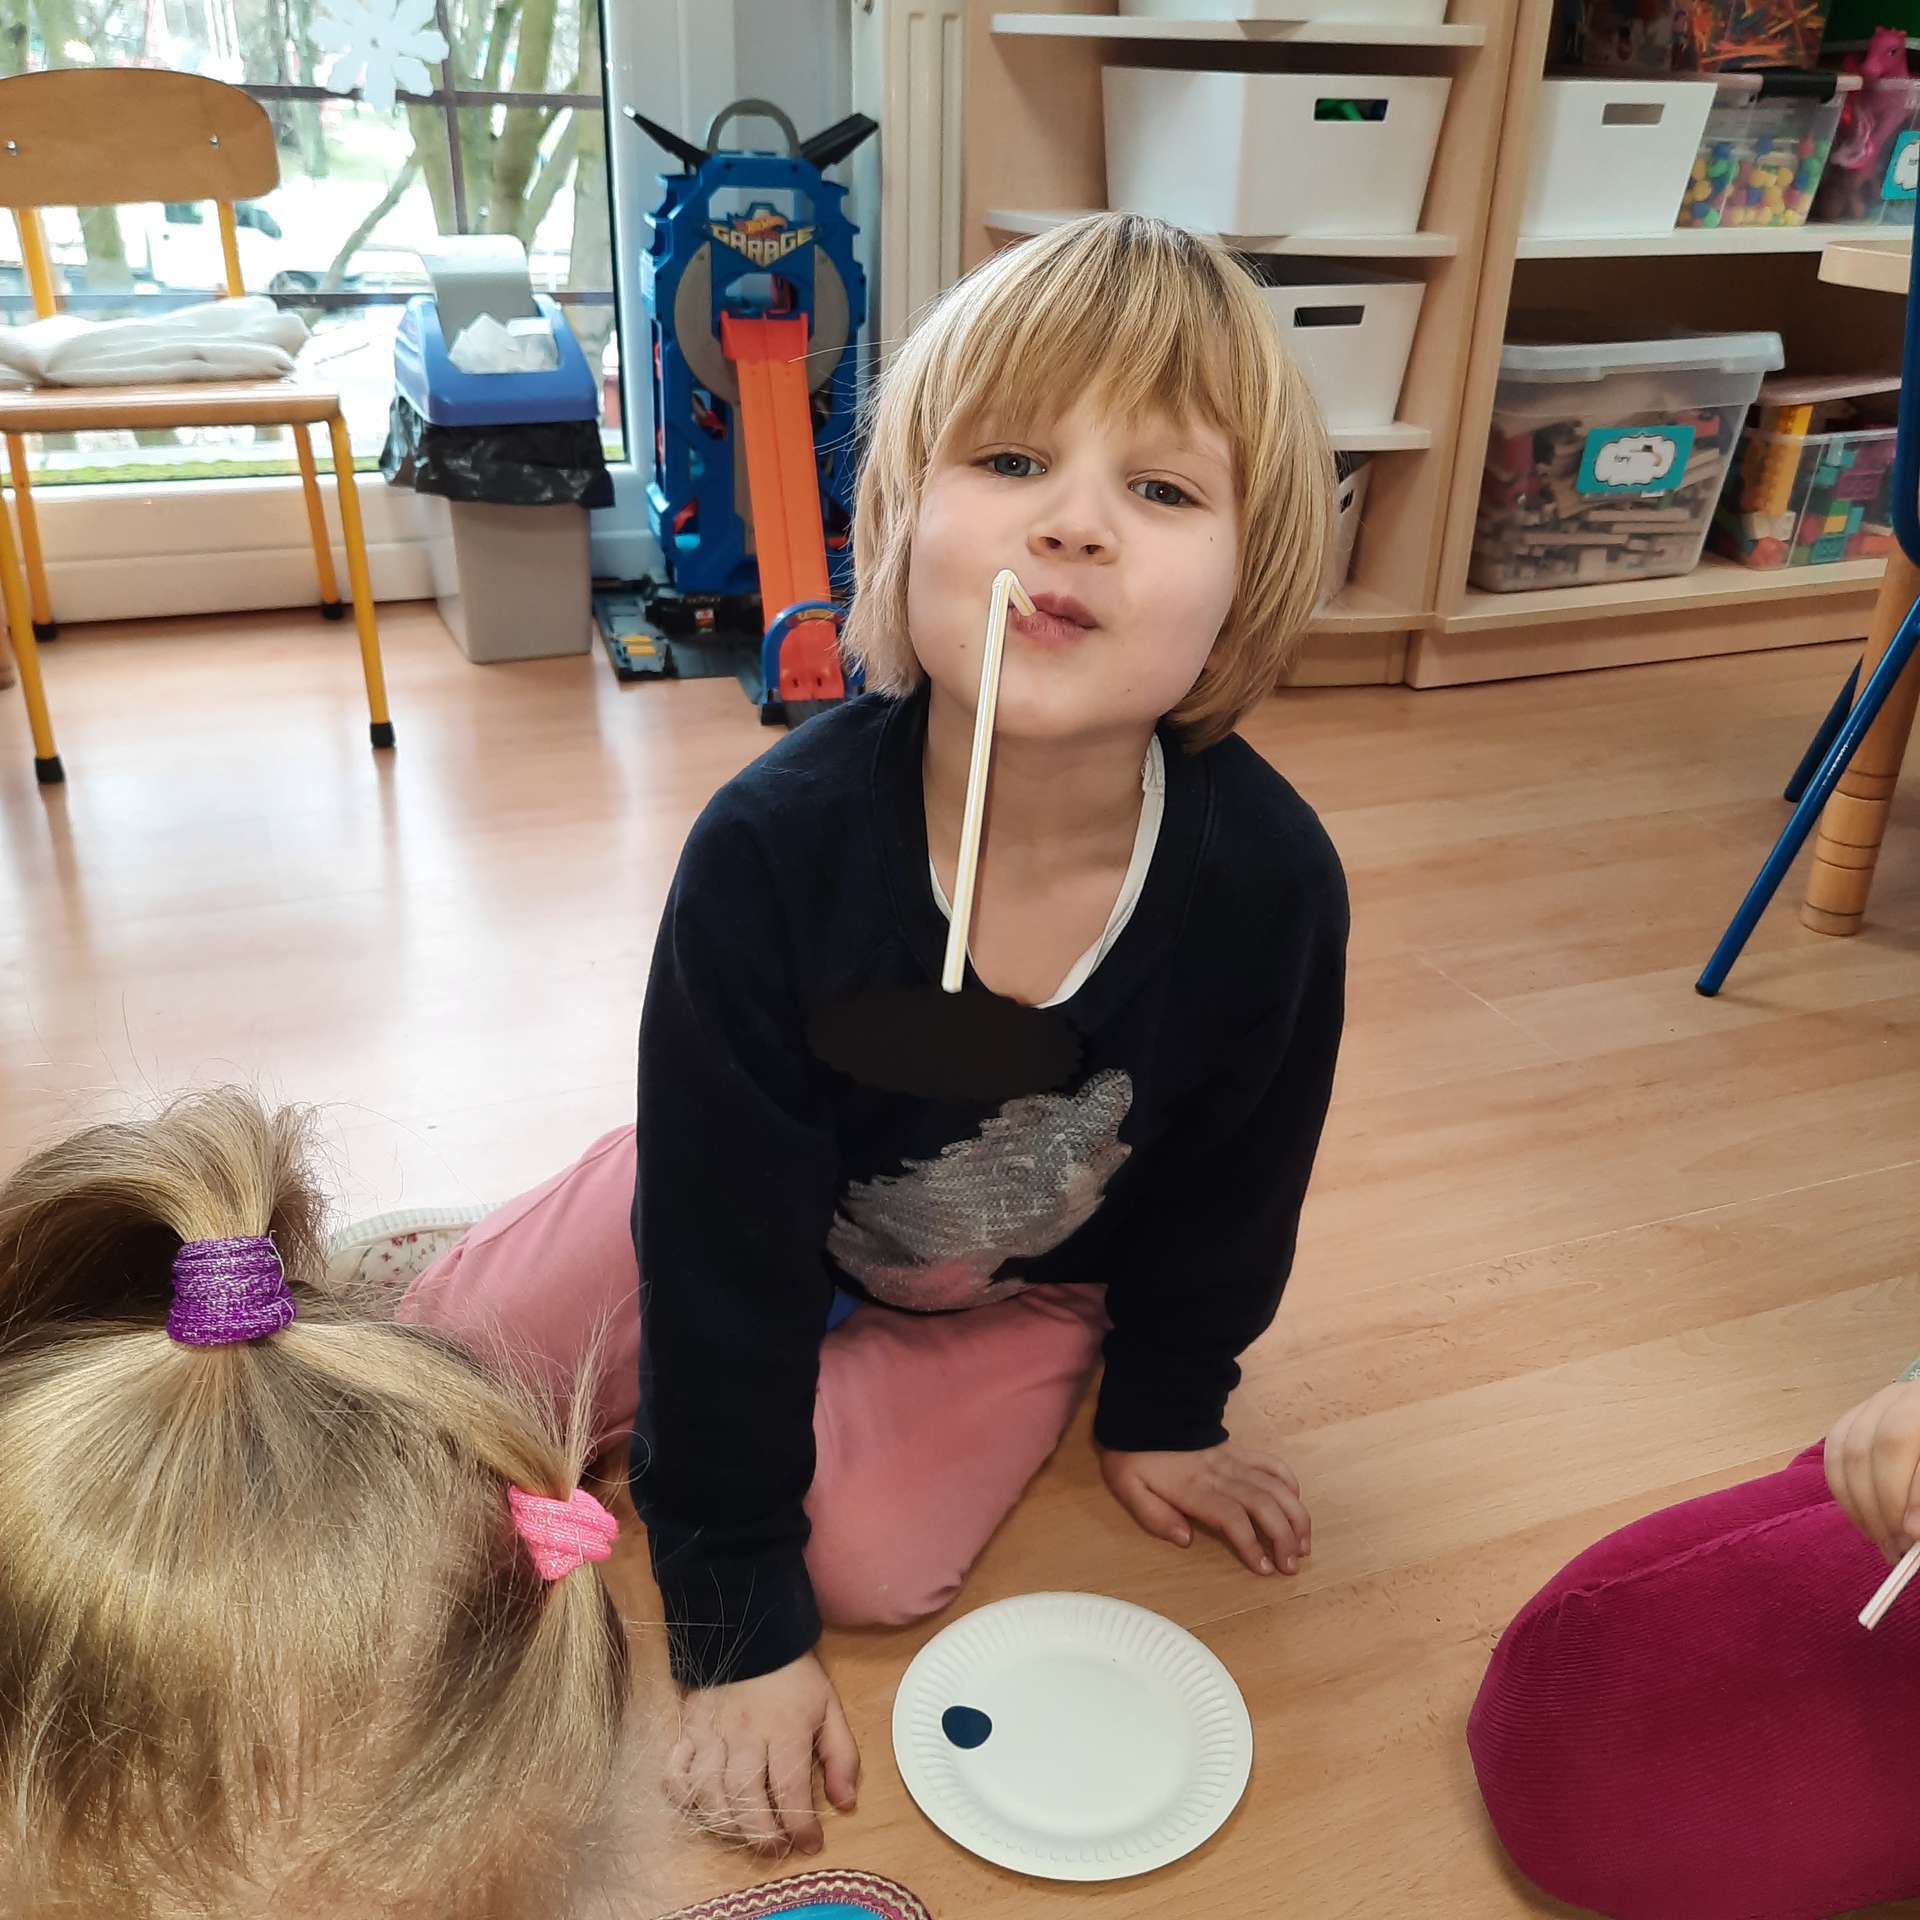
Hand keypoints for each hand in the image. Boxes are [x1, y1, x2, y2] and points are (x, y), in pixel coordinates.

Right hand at [669, 1651, 859, 1856]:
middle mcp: (745, 1735)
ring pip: (708, 1792)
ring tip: (745, 1835)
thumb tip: (845, 1804)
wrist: (750, 1633)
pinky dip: (683, 1798)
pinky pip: (675, 1773)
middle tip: (776, 1849)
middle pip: (745, 1798)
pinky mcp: (688, 1731)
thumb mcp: (829, 1708)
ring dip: (726, 1824)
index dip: (800, 1825)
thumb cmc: (793, 1678)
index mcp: (785, 1729)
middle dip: (761, 1835)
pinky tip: (702, 1807)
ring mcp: (712, 1734)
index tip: (810, 1843)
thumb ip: (841, 1756)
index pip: (790, 1789)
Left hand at [1100, 1440, 1309, 1575]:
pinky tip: (1296, 1504)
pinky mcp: (1239, 1451)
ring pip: (1276, 1486)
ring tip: (1303, 1544)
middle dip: (1284, 1537)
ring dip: (1295, 1516)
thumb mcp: (1127, 1486)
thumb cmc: (1135, 1454)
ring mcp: (1234, 1460)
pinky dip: (1290, 1483)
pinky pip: (1271, 1464)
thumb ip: (1154, 1516)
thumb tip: (1185, 1540)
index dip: (1251, 1544)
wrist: (1145, 1410)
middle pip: (1264, 1504)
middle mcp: (1220, 1474)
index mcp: (1193, 1488)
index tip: (1263, 1568)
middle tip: (1291, 1566)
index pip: (1232, 1517)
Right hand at [1826, 1381, 1919, 1563]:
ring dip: (1860, 1503)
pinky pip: (1834, 1450)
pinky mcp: (1856, 1415)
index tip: (1914, 1536)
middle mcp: (1906, 1397)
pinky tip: (1861, 1517)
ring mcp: (1878, 1402)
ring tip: (1881, 1539)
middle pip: (1883, 1444)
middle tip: (1897, 1545)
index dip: (1912, 1494)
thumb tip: (1912, 1530)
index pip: (1907, 1443)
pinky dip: (1842, 1489)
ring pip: (1851, 1448)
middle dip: (1885, 1502)